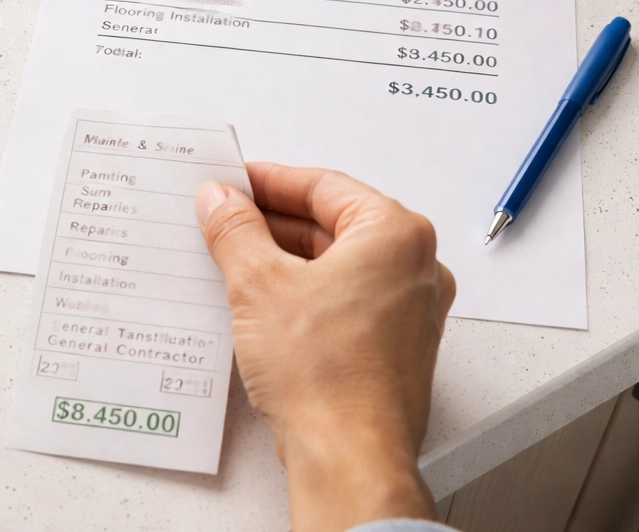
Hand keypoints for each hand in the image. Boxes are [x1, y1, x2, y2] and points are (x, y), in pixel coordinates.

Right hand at [196, 165, 454, 531]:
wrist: (348, 457)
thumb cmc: (327, 377)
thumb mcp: (258, 285)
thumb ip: (236, 231)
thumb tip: (222, 202)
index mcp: (396, 235)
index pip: (323, 186)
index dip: (268, 182)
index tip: (233, 183)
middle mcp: (416, 268)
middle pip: (333, 223)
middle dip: (273, 222)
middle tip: (224, 220)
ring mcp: (410, 310)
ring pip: (338, 264)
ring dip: (285, 259)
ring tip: (233, 261)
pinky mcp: (395, 346)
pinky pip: (345, 300)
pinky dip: (305, 293)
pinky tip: (262, 303)